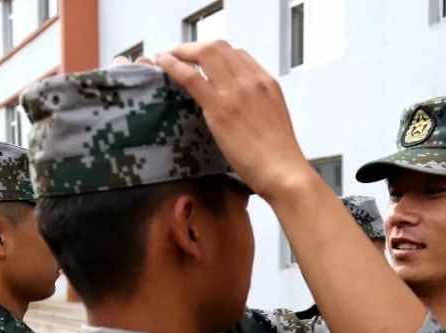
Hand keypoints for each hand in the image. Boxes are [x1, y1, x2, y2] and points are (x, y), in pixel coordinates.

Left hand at [155, 41, 317, 201]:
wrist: (284, 172)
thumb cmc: (280, 158)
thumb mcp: (274, 122)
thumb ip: (258, 109)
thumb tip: (242, 113)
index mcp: (267, 84)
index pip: (239, 55)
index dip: (216, 54)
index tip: (201, 62)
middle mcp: (252, 81)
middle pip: (219, 47)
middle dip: (194, 47)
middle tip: (177, 54)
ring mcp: (236, 92)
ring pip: (204, 53)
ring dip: (180, 50)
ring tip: (165, 56)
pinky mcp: (219, 108)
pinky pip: (191, 76)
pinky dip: (173, 65)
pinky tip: (161, 63)